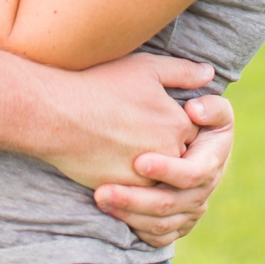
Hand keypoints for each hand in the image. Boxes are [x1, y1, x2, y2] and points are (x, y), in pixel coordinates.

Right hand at [40, 53, 204, 189]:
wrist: (55, 114)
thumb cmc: (98, 85)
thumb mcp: (144, 68)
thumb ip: (182, 71)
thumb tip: (209, 73)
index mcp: (179, 124)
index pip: (188, 130)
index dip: (168, 122)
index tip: (148, 116)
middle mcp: (170, 154)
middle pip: (174, 156)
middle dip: (160, 149)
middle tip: (132, 134)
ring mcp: (148, 178)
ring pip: (157, 179)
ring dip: (145, 170)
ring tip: (118, 148)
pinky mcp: (126, 193)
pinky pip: (137, 195)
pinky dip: (129, 185)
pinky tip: (109, 165)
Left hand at [95, 92, 233, 246]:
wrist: (179, 136)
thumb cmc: (186, 111)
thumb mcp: (204, 102)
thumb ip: (206, 103)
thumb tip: (194, 110)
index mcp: (212, 160)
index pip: (193, 173)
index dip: (168, 170)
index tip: (138, 162)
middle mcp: (203, 190)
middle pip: (170, 204)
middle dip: (135, 199)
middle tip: (102, 191)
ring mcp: (190, 209)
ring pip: (161, 223)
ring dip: (128, 214)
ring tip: (99, 199)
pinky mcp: (177, 223)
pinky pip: (157, 235)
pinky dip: (136, 228)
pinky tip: (111, 215)